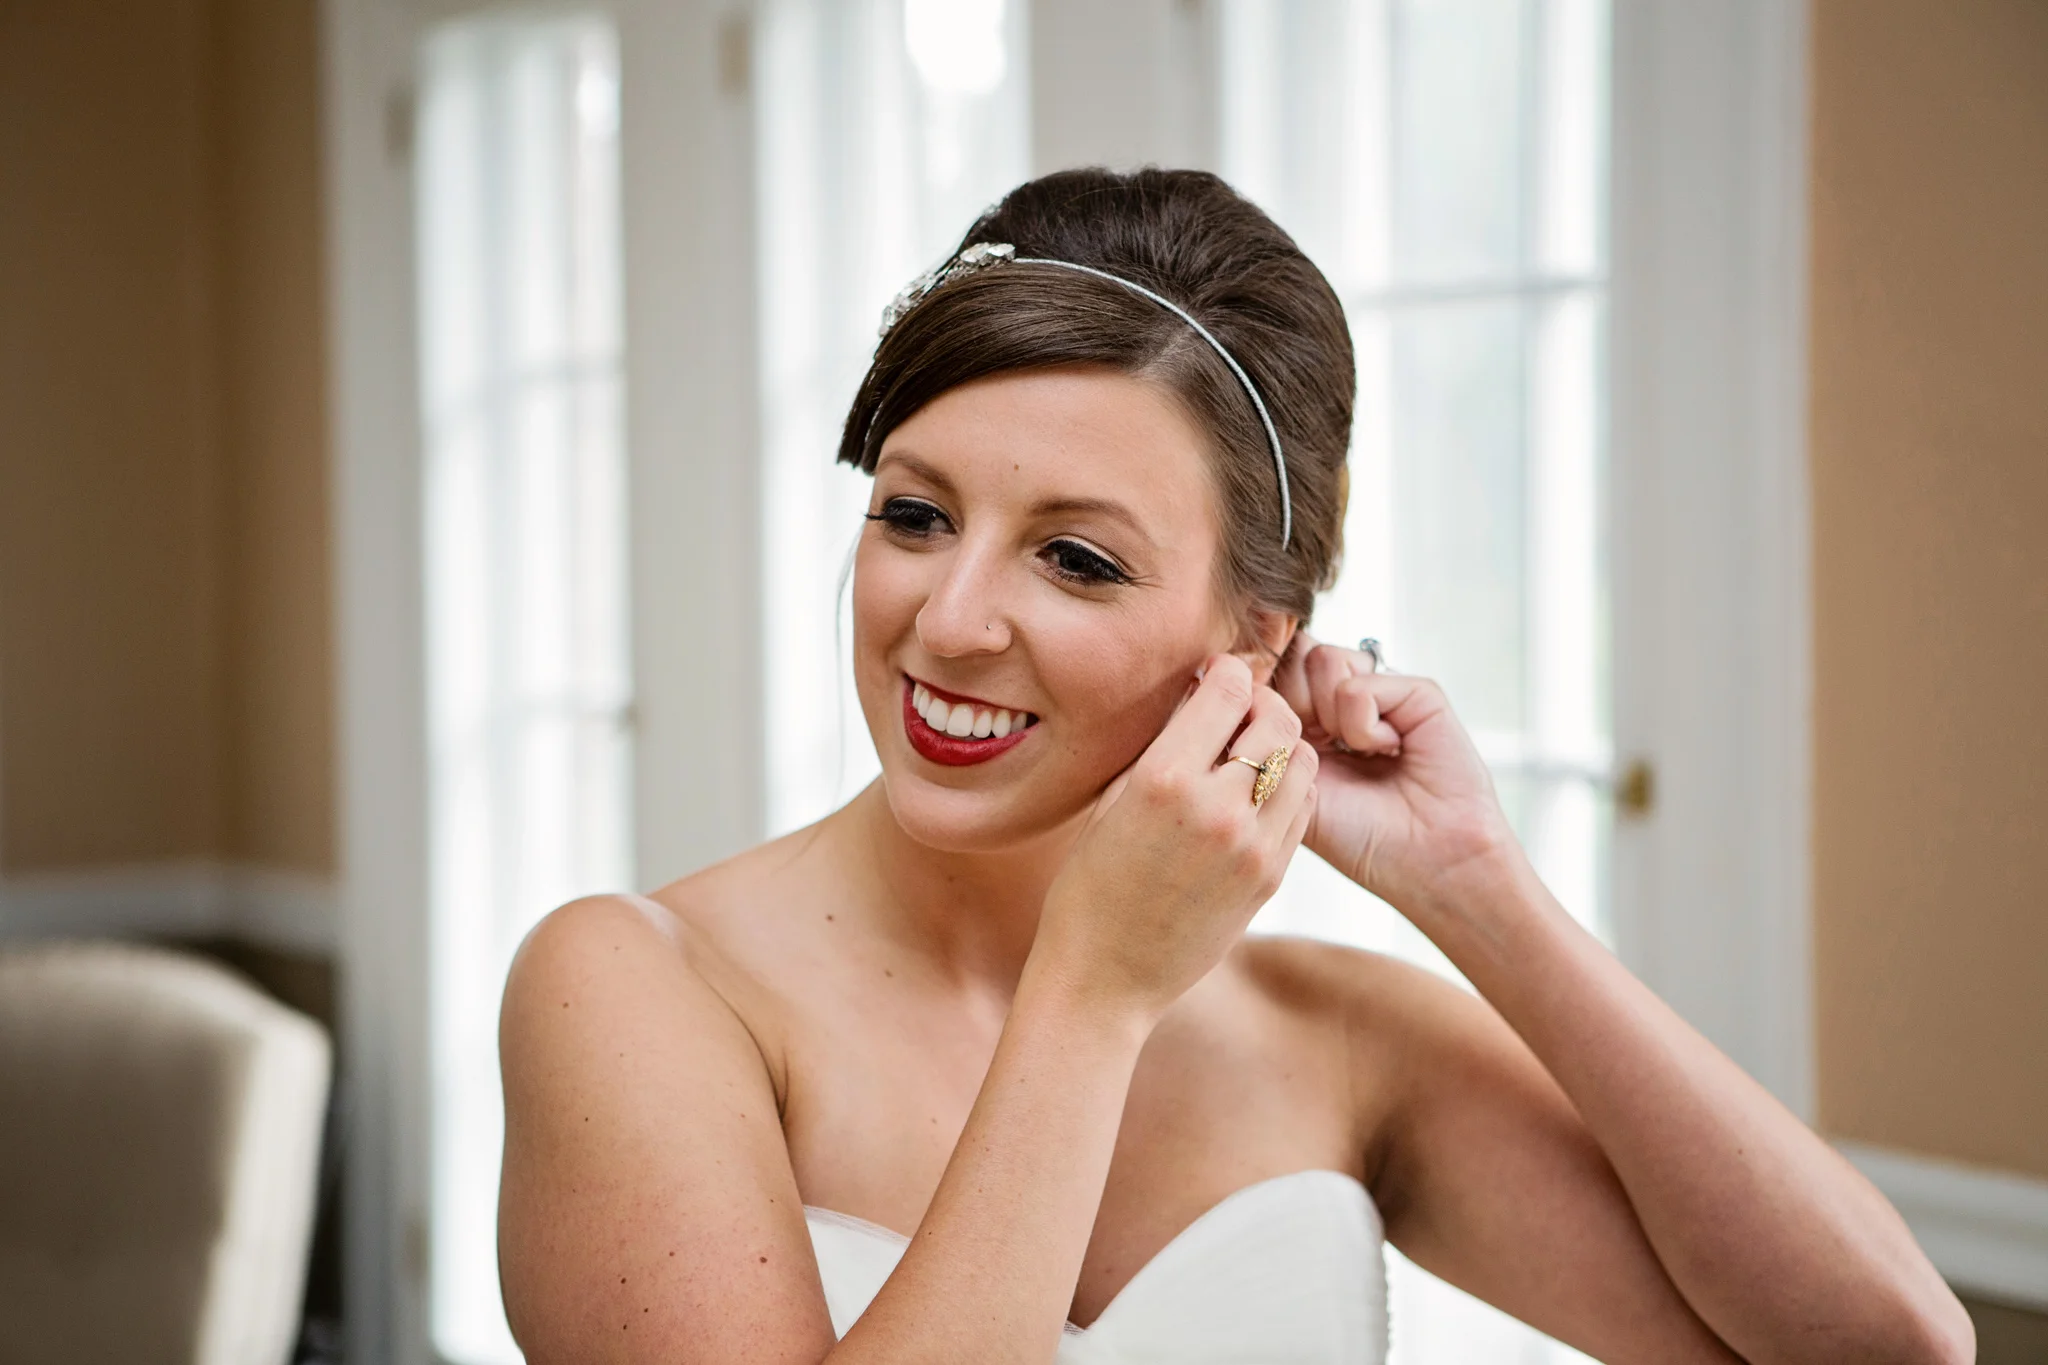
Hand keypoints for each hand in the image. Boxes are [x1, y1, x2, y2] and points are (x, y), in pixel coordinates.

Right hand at [1030, 654, 1319, 1021]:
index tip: (1218, 674)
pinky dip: (1288, 789)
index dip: (1229, 670)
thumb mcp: (1111, 800)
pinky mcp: (1271, 877)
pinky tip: (1256, 795)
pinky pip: (1301, 809)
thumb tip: (1199, 694)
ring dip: (1282, 746)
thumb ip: (1163, 745)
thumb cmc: (1091, 886)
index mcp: (1164, 780)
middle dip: (1262, 703)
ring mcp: (1252, 847)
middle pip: (1278, 721)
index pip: (1230, 691)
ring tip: (1251, 754)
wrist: (1106, 975)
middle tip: (1241, 708)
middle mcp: (1216, 810)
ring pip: (1304, 762)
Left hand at [1271, 632, 1521, 910]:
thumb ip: (1256, 735)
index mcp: (1307, 718)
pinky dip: (1363, 726)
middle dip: (1290, 702)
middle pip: (1290, 654)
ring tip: (1354, 753)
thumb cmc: (1357, 835)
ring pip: (1319, 660)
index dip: (1258, 693)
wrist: (1424, 861)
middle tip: (1317, 750)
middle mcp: (1341, 699)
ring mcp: (1379, 690)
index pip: (1267, 668)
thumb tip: (1220, 684)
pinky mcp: (1415, 690)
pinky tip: (1387, 752)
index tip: (1263, 735)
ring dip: (1327, 715)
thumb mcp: (1284, 785)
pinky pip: (1356, 684)